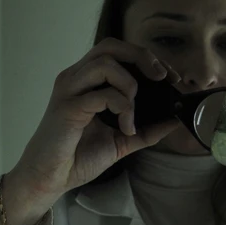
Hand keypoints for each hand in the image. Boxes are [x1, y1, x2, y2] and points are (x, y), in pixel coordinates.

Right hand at [7, 38, 180, 209]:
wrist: (50, 178)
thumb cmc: (79, 156)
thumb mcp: (123, 140)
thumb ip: (148, 129)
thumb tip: (175, 119)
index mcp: (87, 80)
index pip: (118, 52)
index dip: (148, 58)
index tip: (171, 77)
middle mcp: (76, 78)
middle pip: (111, 46)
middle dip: (143, 57)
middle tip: (162, 78)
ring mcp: (69, 90)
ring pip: (105, 62)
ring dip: (129, 85)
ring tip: (132, 113)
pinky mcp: (67, 107)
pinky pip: (103, 94)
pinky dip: (123, 108)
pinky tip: (125, 127)